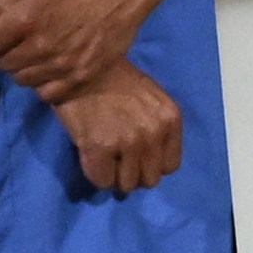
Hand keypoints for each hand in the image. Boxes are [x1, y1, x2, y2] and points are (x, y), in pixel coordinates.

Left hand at [0, 0, 175, 103]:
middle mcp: (40, 46)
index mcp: (25, 19)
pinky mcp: (82, 76)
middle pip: (4, 64)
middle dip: (4, 52)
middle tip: (16, 43)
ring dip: (23, 68)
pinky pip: (48, 94)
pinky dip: (44, 85)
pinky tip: (50, 69)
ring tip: (34, 55)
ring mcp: (62, 65)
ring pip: (23, 80)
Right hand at [51, 60, 183, 192]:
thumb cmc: (114, 79)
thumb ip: (155, 127)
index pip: (170, 165)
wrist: (81, 66)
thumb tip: (149, 161)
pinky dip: (95, 173)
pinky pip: (103, 182)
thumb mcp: (150, 99)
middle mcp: (154, 132)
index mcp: (170, 118)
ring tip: (104, 155)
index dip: (151, 164)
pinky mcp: (101, 149)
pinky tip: (90, 154)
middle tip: (117, 158)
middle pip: (150, 180)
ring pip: (126, 185)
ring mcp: (129, 142)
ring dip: (114, 175)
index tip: (137, 157)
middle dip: (133, 172)